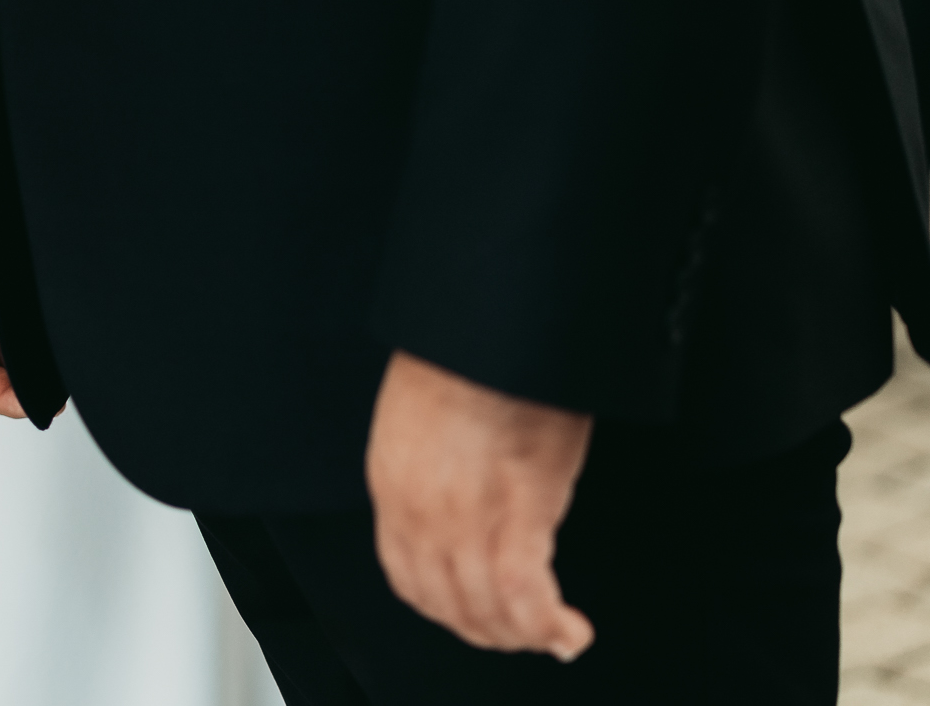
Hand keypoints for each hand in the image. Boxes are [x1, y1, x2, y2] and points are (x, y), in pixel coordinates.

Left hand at [365, 350, 595, 660]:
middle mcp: (418, 512)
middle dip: (485, 628)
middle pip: (446, 602)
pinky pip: (526, 597)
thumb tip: (459, 488)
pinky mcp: (518, 514)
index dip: (441, 605)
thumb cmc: (463, 355)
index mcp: (392, 483)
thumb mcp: (421, 416)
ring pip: (486, 609)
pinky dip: (548, 624)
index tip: (468, 613)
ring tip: (548, 634)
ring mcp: (464, 519)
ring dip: (520, 633)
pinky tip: (569, 630)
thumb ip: (432, 464)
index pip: (405, 573)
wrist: (488, 327)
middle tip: (517, 633)